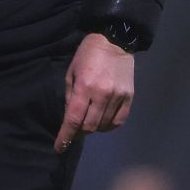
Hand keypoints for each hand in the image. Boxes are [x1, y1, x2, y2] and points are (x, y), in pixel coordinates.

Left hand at [54, 33, 134, 151]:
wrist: (115, 41)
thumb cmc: (87, 55)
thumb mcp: (71, 72)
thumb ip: (70, 97)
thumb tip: (70, 118)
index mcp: (85, 87)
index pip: (74, 119)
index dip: (65, 136)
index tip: (59, 147)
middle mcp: (102, 94)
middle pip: (89, 126)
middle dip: (78, 133)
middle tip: (74, 130)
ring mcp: (118, 96)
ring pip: (103, 126)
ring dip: (93, 129)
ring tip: (88, 122)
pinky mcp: (129, 97)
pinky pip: (119, 121)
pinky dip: (108, 126)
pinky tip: (103, 122)